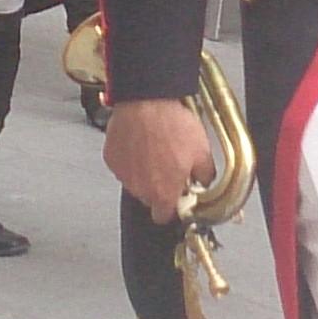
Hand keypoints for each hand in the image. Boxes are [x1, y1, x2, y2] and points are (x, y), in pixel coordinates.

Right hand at [103, 96, 216, 222]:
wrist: (146, 101)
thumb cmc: (171, 125)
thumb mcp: (203, 152)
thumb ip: (205, 176)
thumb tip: (205, 181)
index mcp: (163, 193)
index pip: (164, 217)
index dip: (172, 208)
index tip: (178, 196)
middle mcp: (140, 188)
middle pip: (150, 198)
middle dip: (160, 186)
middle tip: (170, 166)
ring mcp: (123, 173)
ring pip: (135, 181)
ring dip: (145, 171)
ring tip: (156, 149)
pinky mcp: (111, 158)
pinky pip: (123, 164)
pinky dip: (131, 157)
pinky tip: (142, 142)